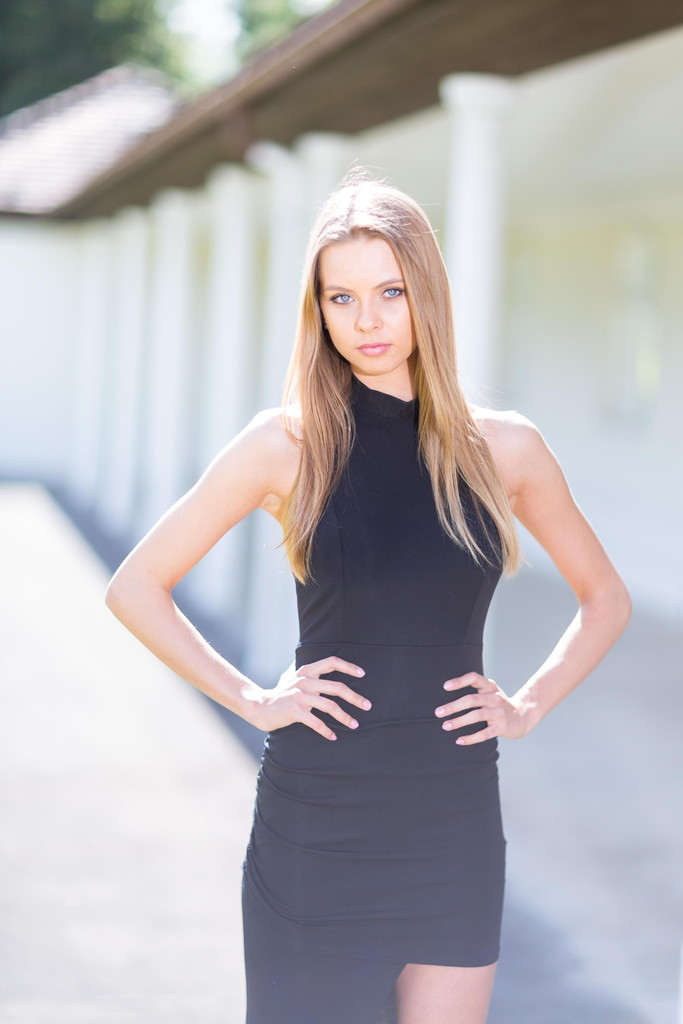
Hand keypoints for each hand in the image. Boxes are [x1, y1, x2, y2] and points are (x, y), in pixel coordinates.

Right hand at [246, 656, 371, 740]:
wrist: (259, 707)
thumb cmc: (281, 695)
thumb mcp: (295, 679)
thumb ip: (310, 675)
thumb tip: (328, 669)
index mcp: (307, 671)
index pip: (331, 662)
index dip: (348, 667)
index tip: (362, 674)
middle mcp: (305, 681)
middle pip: (337, 687)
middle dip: (355, 697)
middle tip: (368, 706)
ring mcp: (300, 696)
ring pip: (330, 706)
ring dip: (345, 717)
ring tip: (355, 725)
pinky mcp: (295, 711)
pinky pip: (316, 722)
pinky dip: (326, 731)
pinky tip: (332, 736)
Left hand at [434, 671, 529, 744]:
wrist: (523, 717)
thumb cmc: (499, 704)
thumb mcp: (491, 692)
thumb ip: (476, 690)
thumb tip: (448, 692)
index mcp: (490, 686)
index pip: (474, 678)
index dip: (460, 681)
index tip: (445, 687)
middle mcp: (495, 697)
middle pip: (471, 699)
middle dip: (453, 706)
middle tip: (438, 713)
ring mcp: (499, 712)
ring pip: (476, 716)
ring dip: (459, 721)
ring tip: (445, 726)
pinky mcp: (502, 727)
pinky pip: (484, 733)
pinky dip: (471, 738)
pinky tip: (459, 740)